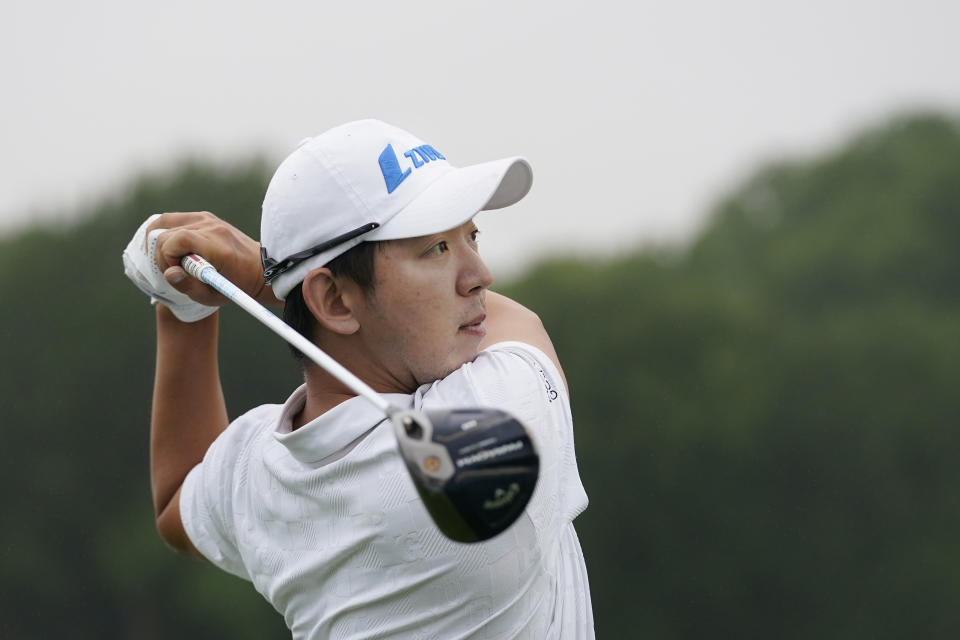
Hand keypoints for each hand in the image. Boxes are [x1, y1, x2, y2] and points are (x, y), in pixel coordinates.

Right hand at [147, 211, 280, 307]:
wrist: (259, 269)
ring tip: (171, 259)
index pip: (177, 240)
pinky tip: (172, 248)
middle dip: (162, 254)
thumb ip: (187, 286)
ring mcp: (208, 218)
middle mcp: (211, 226)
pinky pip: (175, 219)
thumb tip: (169, 273)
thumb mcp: (212, 296)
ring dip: (162, 242)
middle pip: (167, 232)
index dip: (166, 257)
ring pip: (166, 222)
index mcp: (216, 246)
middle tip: (174, 270)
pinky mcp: (205, 216)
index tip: (175, 272)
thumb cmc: (236, 285)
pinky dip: (167, 232)